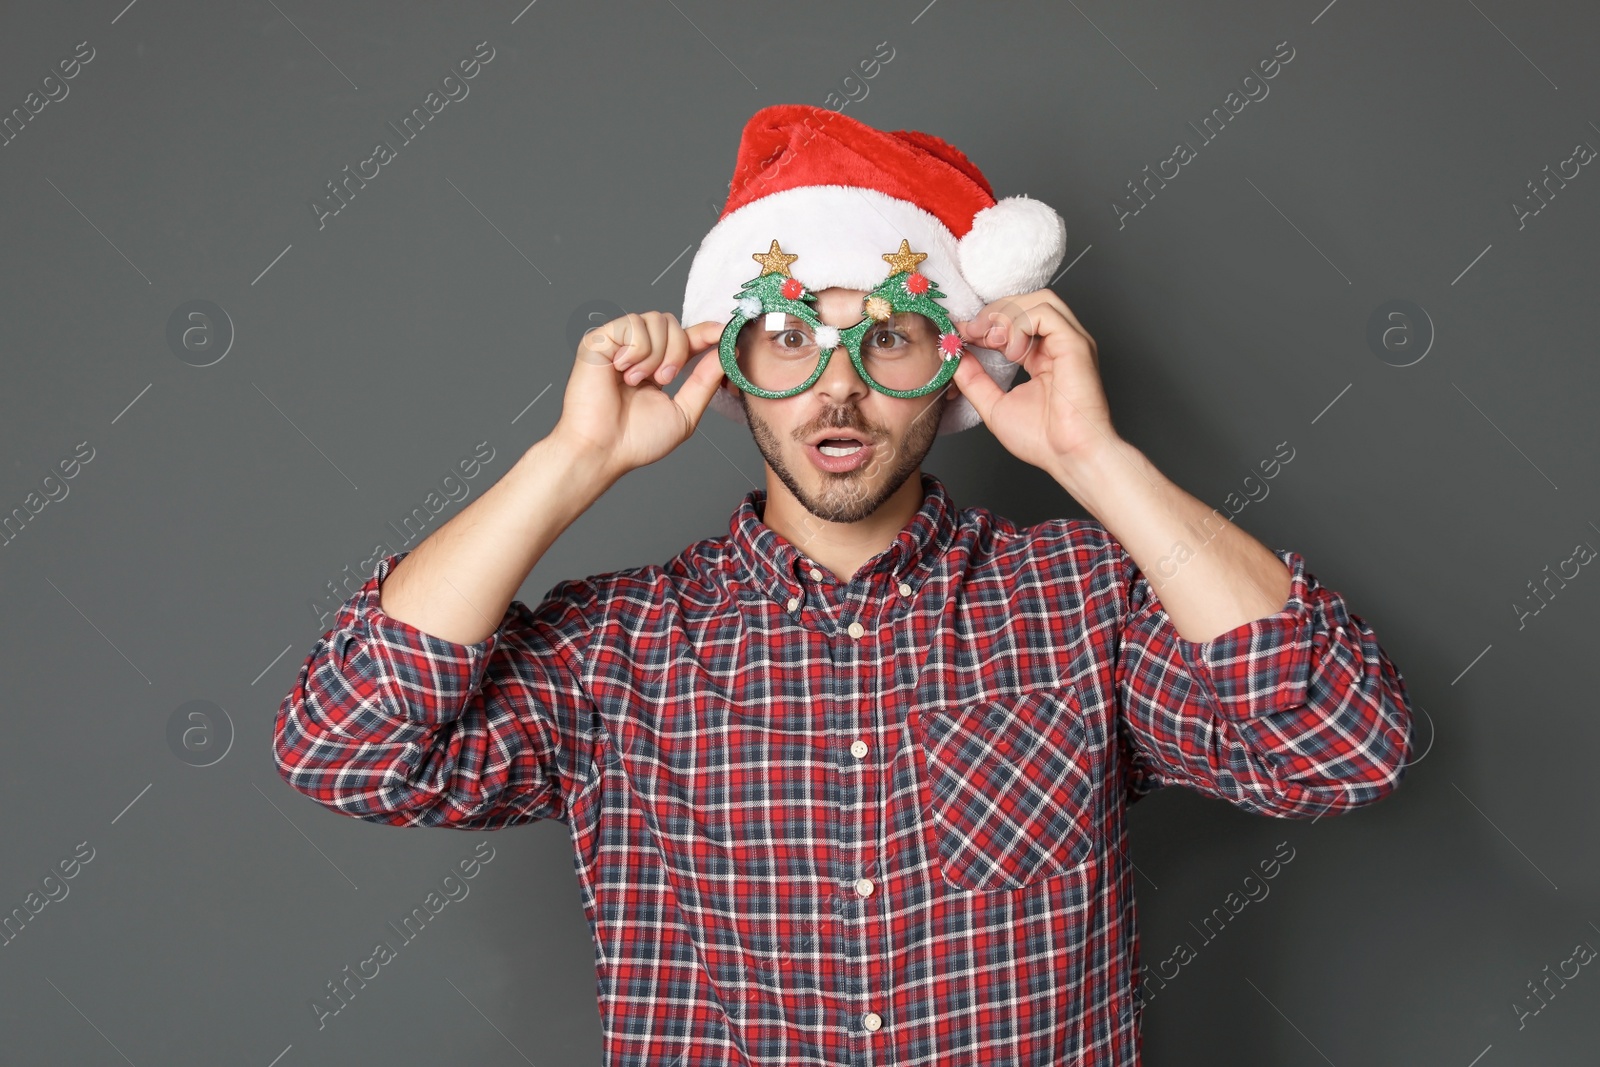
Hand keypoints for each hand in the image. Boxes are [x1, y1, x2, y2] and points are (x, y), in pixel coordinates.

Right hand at [551, 311, 727, 479]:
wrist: (603, 449)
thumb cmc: (637, 440)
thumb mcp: (684, 412)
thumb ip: (705, 382)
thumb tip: (727, 354)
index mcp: (657, 368)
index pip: (686, 339)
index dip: (706, 333)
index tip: (726, 333)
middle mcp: (638, 353)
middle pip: (673, 324)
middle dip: (678, 351)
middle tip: (664, 380)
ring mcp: (619, 344)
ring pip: (656, 320)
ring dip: (655, 354)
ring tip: (637, 380)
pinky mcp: (600, 339)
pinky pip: (633, 324)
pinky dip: (636, 349)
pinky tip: (621, 370)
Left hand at [949, 290, 1120, 479]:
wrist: (1069, 456)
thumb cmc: (1043, 440)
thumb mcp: (994, 404)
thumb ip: (974, 378)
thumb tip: (955, 355)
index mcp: (1043, 357)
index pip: (1015, 321)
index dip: (985, 322)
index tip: (961, 334)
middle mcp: (1059, 345)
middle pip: (1027, 302)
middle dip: (993, 313)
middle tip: (972, 333)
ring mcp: (1070, 341)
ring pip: (1038, 300)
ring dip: (1007, 314)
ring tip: (993, 341)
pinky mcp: (1076, 343)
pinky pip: (1045, 312)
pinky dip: (1020, 324)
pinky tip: (1012, 352)